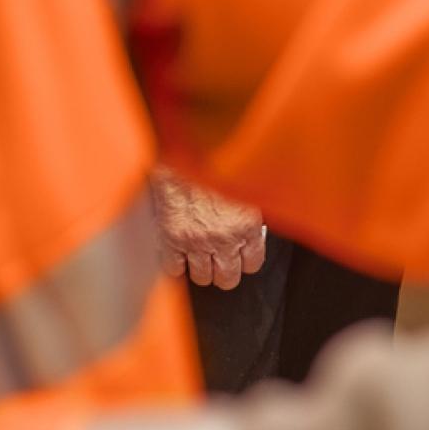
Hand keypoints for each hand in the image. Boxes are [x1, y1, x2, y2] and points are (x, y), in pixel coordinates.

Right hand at [152, 171, 266, 290]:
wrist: (181, 151)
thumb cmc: (214, 162)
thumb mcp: (245, 185)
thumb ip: (252, 210)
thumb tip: (257, 229)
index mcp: (247, 224)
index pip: (252, 264)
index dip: (246, 260)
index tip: (241, 255)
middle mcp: (223, 238)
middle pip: (228, 278)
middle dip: (225, 270)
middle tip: (220, 259)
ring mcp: (196, 242)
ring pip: (202, 277)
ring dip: (201, 267)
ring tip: (199, 254)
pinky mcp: (171, 240)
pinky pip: (174, 269)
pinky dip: (176, 263)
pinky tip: (179, 252)